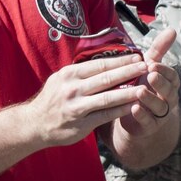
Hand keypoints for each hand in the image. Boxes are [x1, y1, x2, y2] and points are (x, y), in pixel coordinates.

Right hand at [20, 54, 153, 147]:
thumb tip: (108, 62)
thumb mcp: (61, 80)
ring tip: (145, 87)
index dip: (121, 60)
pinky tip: (134, 106)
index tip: (137, 56)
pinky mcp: (81, 124)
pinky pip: (106, 115)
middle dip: (129, 71)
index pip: (100, 64)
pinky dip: (121, 110)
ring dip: (129, 91)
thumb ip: (82, 73)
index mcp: (69, 74)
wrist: (34, 124)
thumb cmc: (52, 100)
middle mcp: (72, 89)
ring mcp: (76, 107)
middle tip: (146, 66)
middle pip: (106, 78)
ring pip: (108, 97)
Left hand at [116, 28, 180, 132]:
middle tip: (150, 74)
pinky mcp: (150, 126)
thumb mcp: (148, 66)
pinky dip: (142, 116)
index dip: (164, 70)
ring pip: (160, 107)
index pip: (172, 76)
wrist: (135, 114)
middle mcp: (168, 98)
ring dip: (150, 99)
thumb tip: (173, 29)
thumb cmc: (143, 83)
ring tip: (139, 91)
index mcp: (169, 83)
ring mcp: (161, 114)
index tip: (153, 64)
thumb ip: (159, 50)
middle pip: (169, 91)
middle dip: (160, 83)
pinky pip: (148, 122)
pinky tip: (134, 108)